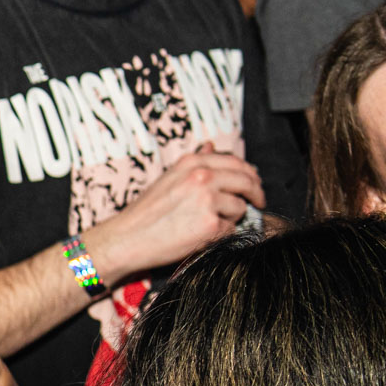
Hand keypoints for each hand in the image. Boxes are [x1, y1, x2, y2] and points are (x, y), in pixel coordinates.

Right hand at [84, 144, 264, 280]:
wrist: (127, 238)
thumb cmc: (146, 212)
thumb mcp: (169, 178)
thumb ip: (194, 163)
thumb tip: (212, 146)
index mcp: (192, 163)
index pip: (235, 162)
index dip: (249, 174)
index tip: (254, 183)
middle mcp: (202, 176)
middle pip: (246, 181)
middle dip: (256, 193)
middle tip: (258, 203)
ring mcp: (207, 200)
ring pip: (240, 207)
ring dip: (232, 217)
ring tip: (209, 223)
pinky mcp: (211, 225)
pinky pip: (231, 229)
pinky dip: (222, 234)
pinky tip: (201, 235)